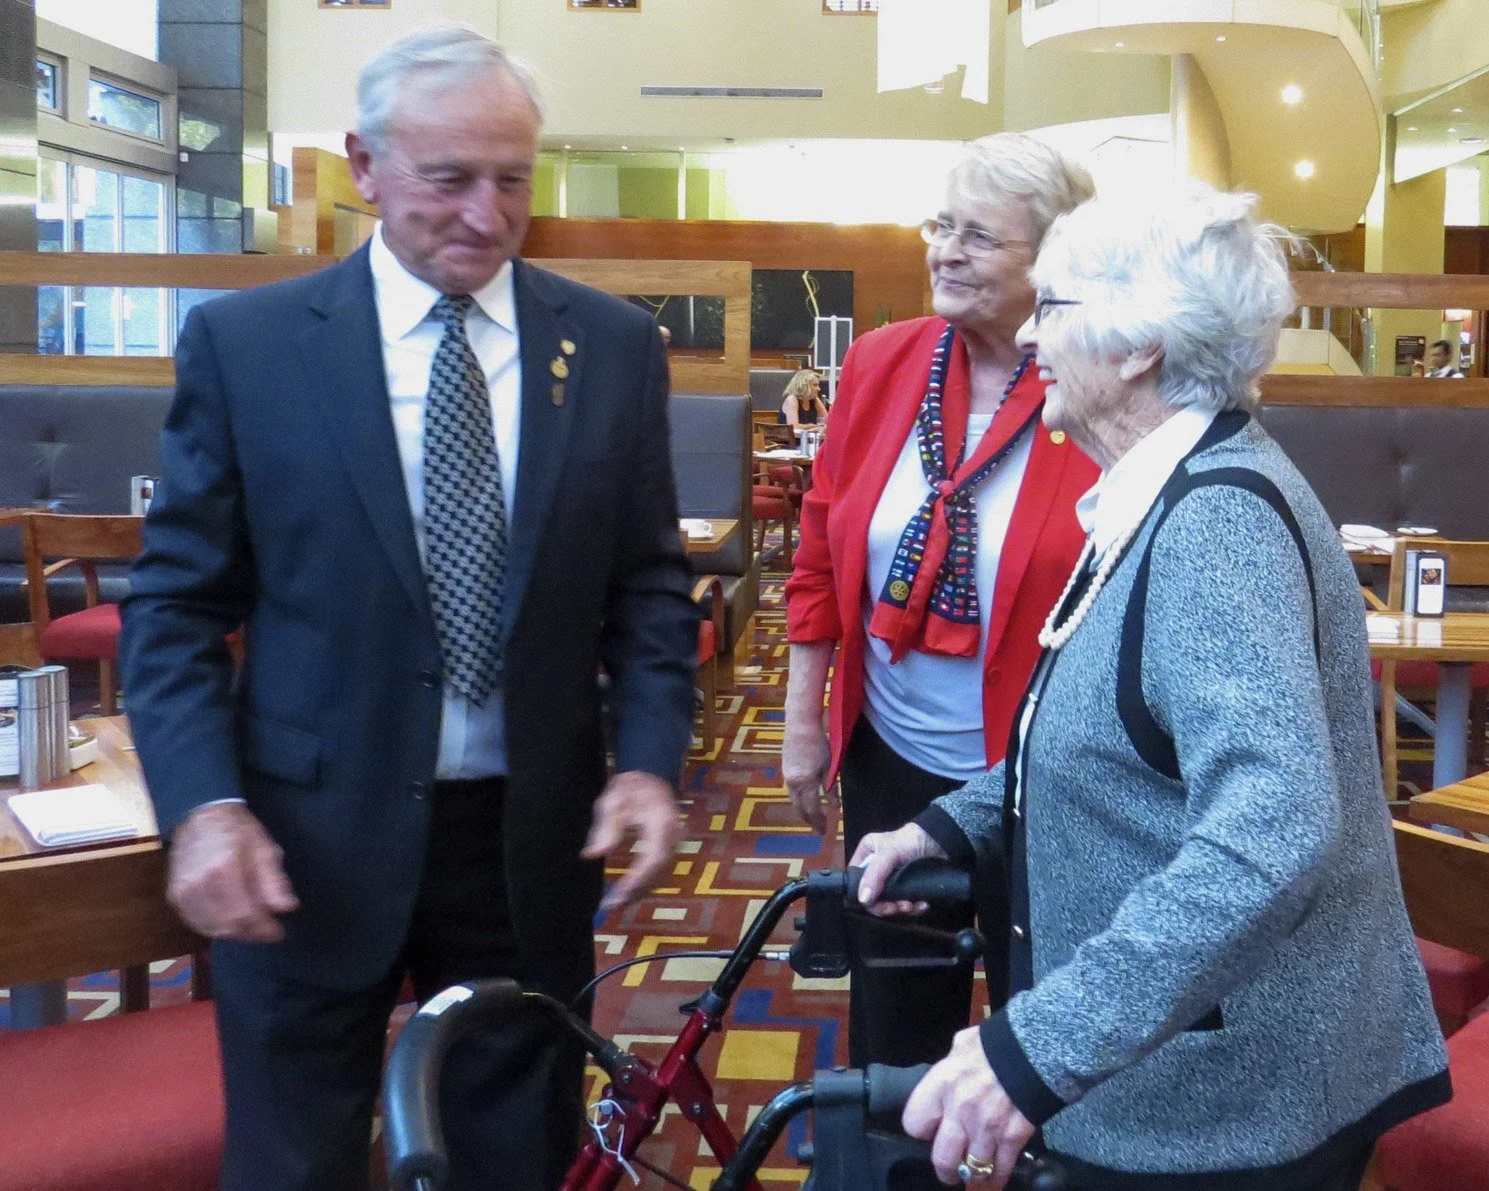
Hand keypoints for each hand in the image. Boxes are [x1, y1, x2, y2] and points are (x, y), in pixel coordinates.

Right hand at [167, 802, 298, 942]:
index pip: (245, 913)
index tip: (279, 933)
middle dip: (252, 932)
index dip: (263, 928)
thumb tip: (287, 908)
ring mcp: (182, 892)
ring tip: (252, 927)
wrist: (199, 816)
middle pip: (228, 925)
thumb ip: (274, 879)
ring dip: (235, 932)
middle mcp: (199, 884)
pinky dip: (216, 927)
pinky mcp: (174, 897)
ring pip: (212, 928)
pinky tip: (230, 922)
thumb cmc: (237, 830)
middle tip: (268, 931)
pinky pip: (196, 923)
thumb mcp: (264, 847)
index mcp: (224, 868)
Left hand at [581, 770, 680, 909]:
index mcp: (662, 822)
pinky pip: (661, 870)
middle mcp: (674, 835)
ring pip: (662, 874)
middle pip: (660, 871)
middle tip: (612, 905)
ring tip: (617, 904)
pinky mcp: (671, 847)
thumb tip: (593, 854)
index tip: (619, 893)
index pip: (654, 857)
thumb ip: (605, 828)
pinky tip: (629, 892)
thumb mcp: (612, 801)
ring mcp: (676, 842)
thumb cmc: (631, 787)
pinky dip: (646, 884)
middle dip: (637, 890)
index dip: (638, 879)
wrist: (652, 776)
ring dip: (641, 891)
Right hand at [782, 715, 835, 832]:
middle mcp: (792, 783)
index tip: (824, 831)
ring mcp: (786, 776)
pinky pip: (791, 790)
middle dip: (809, 819)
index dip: (818, 822)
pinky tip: (805, 798)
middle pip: (799, 808)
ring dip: (803, 809)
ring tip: (812, 815)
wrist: (800, 725)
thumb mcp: (830, 766)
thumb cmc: (819, 744)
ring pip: (794, 799)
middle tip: (818, 827)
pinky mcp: (785, 769)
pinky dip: (799, 798)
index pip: (811, 809)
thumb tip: (834, 807)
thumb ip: (831, 788)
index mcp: (805, 783)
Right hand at [849, 823, 945, 916]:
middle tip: (899, 907)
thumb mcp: (889, 853)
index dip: (865, 895)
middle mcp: (876, 869)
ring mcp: (892, 880)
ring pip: (889, 903)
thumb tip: (864, 899)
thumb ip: (875, 875)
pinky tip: (922, 904)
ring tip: (912, 905)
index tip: (879, 903)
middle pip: (873, 896)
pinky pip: (905, 904)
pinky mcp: (907, 887)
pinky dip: (914, 907)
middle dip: (886, 905)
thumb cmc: (911, 840)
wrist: (940, 841)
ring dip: (901, 907)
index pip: (856, 881)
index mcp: (866, 856)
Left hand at [904, 1026, 1036, 1187]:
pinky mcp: (1013, 1137)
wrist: (1037, 1047)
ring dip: (973, 1174)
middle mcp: (960, 1110)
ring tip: (973, 1173)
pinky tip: (996, 1175)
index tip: (929, 1132)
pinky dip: (998, 1176)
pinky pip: (1001, 1169)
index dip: (921, 1130)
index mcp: (942, 1083)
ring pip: (972, 1169)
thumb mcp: (963, 1044)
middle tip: (948, 1170)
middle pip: (942, 1158)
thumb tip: (945, 1076)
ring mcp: (987, 1127)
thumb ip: (949, 1065)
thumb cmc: (998, 1042)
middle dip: (945, 1169)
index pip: (914, 1123)